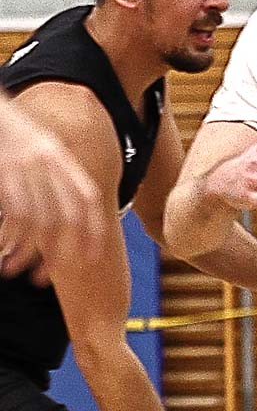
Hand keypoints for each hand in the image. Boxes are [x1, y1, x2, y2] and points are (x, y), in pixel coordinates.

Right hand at [0, 116, 103, 282]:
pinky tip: (1, 248)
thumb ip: (57, 175)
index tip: (91, 259)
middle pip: (67, 217)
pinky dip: (9, 236)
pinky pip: (16, 215)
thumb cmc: (9, 132)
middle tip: (43, 278)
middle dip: (59, 252)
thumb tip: (67, 216)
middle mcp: (48, 162)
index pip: (89, 199)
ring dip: (26, 252)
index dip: (94, 231)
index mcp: (61, 158)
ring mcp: (26, 167)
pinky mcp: (5, 173)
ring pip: (39, 222)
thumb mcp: (41, 147)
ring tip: (13, 269)